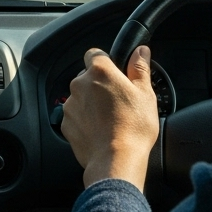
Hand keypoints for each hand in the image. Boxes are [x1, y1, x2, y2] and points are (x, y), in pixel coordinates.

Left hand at [61, 45, 161, 189]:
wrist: (116, 160)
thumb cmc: (133, 128)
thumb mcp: (145, 94)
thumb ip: (140, 68)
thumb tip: (140, 51)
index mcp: (100, 72)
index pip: (95, 54)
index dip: (105, 61)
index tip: (114, 72)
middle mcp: (80, 84)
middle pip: (87, 77)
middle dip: (99, 85)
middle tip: (118, 101)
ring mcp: (71, 105)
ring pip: (81, 97)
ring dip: (91, 103)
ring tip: (111, 119)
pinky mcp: (66, 124)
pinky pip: (75, 116)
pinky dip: (85, 121)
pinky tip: (101, 131)